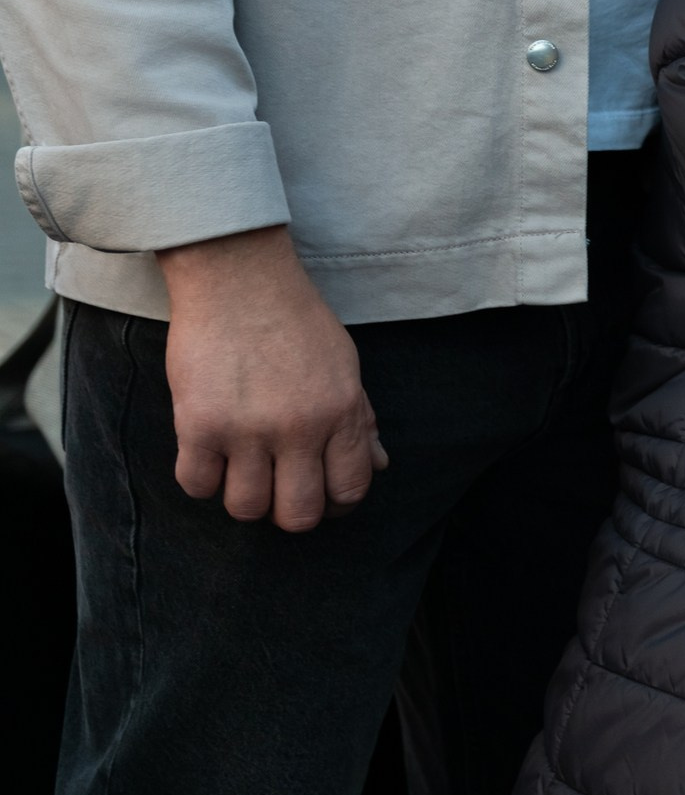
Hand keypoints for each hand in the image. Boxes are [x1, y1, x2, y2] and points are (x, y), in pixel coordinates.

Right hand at [159, 225, 385, 530]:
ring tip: (242, 471)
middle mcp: (299, 428)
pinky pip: (196, 485)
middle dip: (289, 513)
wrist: (239, 278)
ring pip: (245, 509)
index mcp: (341, 413)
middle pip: (298, 516)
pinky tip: (209, 455)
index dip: (337, 504)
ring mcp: (247, 430)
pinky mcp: (198, 424)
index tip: (321, 495)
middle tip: (278, 491)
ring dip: (244, 498)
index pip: (350, 490)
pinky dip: (203, 479)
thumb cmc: (295, 321)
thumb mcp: (345, 366)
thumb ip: (360, 421)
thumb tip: (378, 466)